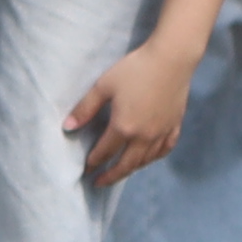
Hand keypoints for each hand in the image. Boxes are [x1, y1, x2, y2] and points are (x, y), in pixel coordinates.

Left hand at [66, 34, 198, 184]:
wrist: (171, 59)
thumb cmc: (135, 69)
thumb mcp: (104, 86)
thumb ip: (85, 108)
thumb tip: (67, 127)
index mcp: (124, 127)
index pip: (105, 152)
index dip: (93, 162)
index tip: (86, 168)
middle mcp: (143, 137)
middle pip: (125, 165)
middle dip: (110, 176)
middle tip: (99, 182)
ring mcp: (161, 133)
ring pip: (145, 160)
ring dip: (130, 169)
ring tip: (121, 171)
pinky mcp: (174, 126)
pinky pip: (164, 150)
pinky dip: (154, 158)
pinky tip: (148, 157)